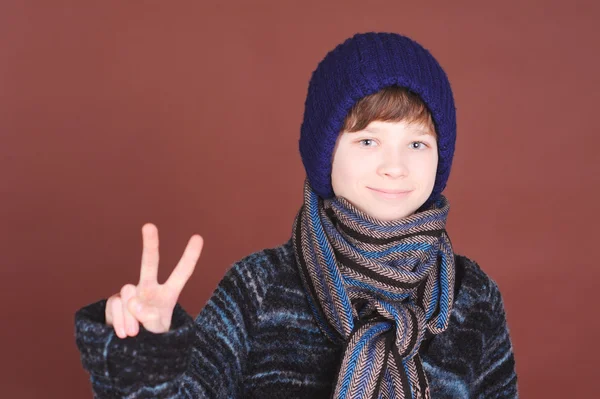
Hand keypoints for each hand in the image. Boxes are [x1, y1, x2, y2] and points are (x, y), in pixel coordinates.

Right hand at [105, 223, 203, 337]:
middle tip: (149, 225)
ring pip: (128, 295)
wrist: (132, 354)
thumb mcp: (158, 333)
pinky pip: (115, 306)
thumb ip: (149, 317)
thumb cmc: (153, 342)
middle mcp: (149, 289)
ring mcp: (130, 294)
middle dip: (149, 244)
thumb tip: (132, 302)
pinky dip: (118, 321)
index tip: (198, 237)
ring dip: (131, 318)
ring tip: (135, 333)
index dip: (190, 257)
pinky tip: (123, 333)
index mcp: (168, 295)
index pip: (181, 274)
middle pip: (149, 263)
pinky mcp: (115, 302)